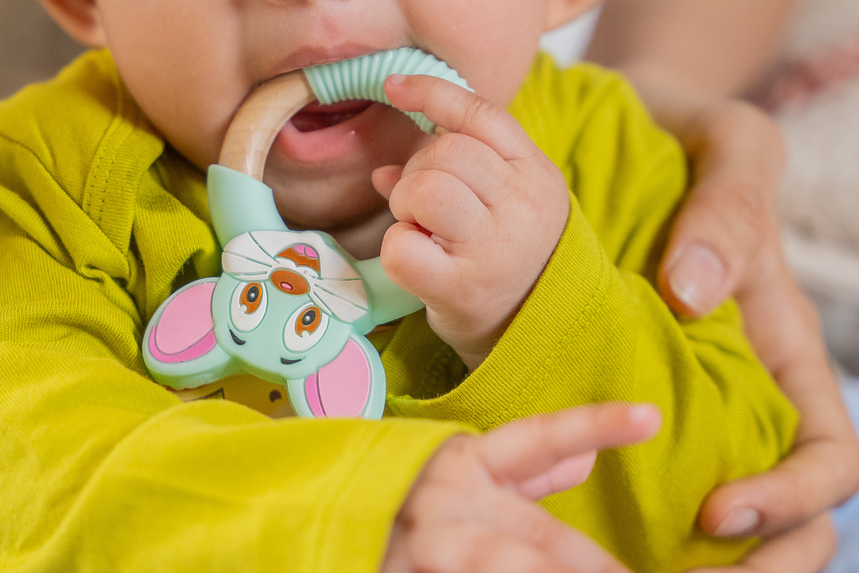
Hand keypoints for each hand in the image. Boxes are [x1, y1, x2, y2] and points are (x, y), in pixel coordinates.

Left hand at [372, 74, 569, 370]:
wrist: (537, 331)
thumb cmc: (507, 254)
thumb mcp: (501, 201)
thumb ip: (453, 170)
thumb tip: (382, 170)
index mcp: (535, 173)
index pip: (481, 114)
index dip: (431, 93)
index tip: (393, 87)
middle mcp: (521, 206)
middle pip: (446, 151)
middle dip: (419, 170)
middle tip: (425, 206)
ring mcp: (494, 248)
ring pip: (425, 188)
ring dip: (406, 203)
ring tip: (421, 228)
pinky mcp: (461, 289)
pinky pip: (402, 246)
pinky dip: (396, 247)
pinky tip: (418, 260)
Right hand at [382, 402, 660, 572]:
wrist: (322, 514)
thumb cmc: (411, 493)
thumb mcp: (465, 471)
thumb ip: (529, 471)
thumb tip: (589, 458)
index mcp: (471, 461)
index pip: (541, 438)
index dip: (593, 424)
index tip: (650, 415)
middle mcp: (452, 496)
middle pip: (534, 535)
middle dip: (584, 561)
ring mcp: (425, 540)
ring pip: (495, 560)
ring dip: (539, 571)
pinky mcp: (397, 570)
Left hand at [636, 81, 858, 570]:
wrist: (641, 115)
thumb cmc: (698, 132)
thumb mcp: (731, 147)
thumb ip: (729, 211)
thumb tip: (693, 293)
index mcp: (785, 338)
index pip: (829, 453)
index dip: (792, 501)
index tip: (721, 512)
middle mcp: (743, 369)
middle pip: (789, 504)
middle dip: (758, 559)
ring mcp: (688, 370)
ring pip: (719, 486)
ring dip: (695, 547)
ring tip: (630, 564)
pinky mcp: (629, 356)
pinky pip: (642, 436)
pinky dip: (627, 483)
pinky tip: (578, 501)